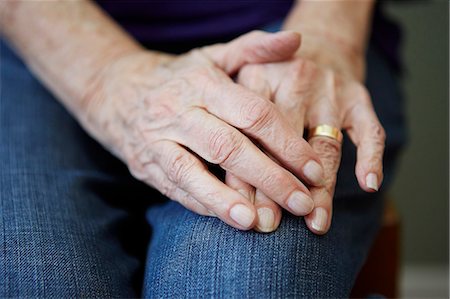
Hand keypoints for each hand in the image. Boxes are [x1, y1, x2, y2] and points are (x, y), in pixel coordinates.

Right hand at [80, 31, 324, 229]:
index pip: (253, 114)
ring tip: (260, 224)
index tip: (314, 170)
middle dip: (269, 178)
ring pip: (194, 172)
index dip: (287, 144)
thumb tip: (297, 40)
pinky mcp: (146, 164)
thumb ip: (254, 49)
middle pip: (228, 147)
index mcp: (203, 83)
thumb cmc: (179, 77)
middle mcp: (179, 111)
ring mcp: (158, 140)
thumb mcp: (213, 56)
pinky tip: (231, 219)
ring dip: (228, 200)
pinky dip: (204, 204)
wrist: (117, 91)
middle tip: (303, 204)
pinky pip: (176, 187)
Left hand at [233, 35, 384, 233]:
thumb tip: (216, 180)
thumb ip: (227, 121)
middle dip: (278, 187)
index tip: (242, 211)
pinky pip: (369, 130)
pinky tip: (368, 184)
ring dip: (321, 187)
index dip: (245, 175)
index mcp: (257, 78)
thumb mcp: (240, 81)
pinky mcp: (358, 97)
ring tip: (315, 221)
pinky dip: (370, 157)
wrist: (319, 42)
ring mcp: (330, 89)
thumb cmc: (272, 76)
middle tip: (271, 224)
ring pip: (325, 144)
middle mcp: (294, 81)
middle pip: (285, 143)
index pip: (250, 134)